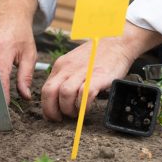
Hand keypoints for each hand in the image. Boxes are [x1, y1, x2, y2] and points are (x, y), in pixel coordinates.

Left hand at [41, 21, 161, 120]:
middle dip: (52, 111)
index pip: (45, 89)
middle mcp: (68, 68)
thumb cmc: (96, 55)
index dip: (47, 106)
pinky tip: (87, 108)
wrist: (116, 41)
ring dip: (69, 109)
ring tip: (76, 114)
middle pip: (50, 92)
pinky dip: (84, 105)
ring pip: (65, 94)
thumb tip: (59, 99)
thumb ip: (65, 77)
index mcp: (60, 66)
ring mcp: (82, 72)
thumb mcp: (74, 63)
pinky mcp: (98, 76)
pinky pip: (85, 94)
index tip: (53, 116)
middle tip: (60, 119)